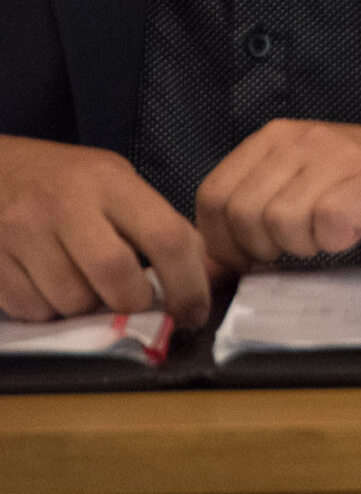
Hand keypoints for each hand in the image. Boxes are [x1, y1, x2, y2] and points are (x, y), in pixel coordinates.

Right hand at [0, 134, 212, 326]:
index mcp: (110, 182)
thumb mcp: (119, 183)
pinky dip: (51, 312)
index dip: (189, 285)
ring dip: (89, 310)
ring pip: (72, 302)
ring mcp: (22, 234)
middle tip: (135, 303)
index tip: (195, 312)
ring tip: (89, 286)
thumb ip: (158, 226)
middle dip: (134, 303)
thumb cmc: (69, 182)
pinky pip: (33, 311)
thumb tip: (205, 280)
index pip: (166, 237)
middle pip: (115, 277)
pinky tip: (53, 286)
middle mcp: (65, 205)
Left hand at [193, 121, 360, 271]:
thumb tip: (205, 267)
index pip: (213, 194)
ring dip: (303, 245)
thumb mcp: (303, 186)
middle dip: (262, 248)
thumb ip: (254, 214)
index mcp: (277, 137)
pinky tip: (356, 231)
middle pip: (242, 213)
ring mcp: (338, 157)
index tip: (253, 255)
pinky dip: (337, 241)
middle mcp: (303, 139)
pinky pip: (327, 225)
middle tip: (298, 248)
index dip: (222, 240)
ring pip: (280, 222)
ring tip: (331, 234)